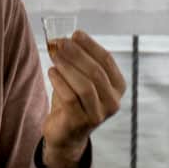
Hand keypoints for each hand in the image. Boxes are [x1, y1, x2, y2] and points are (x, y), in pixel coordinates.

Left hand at [41, 31, 125, 167]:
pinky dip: (59, 82)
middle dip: (77, 54)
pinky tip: (51, 71)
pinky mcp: (81, 122)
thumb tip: (63, 39)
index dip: (91, 45)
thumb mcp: (80, 79)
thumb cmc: (73, 101)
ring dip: (67, 66)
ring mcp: (98, 114)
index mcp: (117, 87)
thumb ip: (77, 61)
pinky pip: (70, 98)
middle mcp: (113, 102)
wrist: (65, 134)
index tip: (75, 34)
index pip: (107, 61)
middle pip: (96, 72)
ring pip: (85, 86)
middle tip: (60, 42)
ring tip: (53, 54)